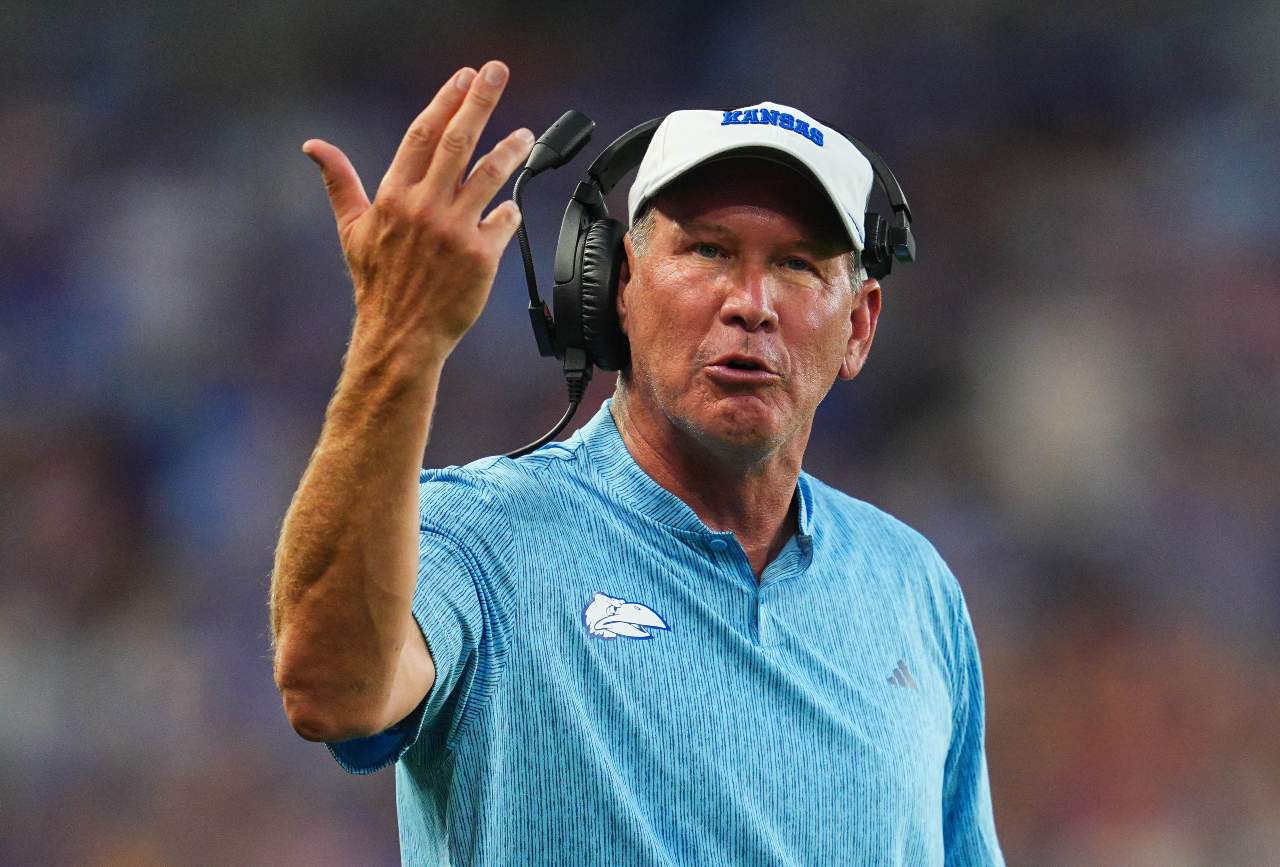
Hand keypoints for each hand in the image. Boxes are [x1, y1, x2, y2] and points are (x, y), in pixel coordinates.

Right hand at [303, 60, 533, 359]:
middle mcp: (424, 208)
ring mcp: (454, 231)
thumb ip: (339, 182)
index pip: (422, 135)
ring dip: (510, 148)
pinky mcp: (481, 256)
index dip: (444, 101)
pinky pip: (504, 220)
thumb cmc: (377, 283)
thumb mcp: (352, 230)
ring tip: (525, 134)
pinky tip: (510, 206)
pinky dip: (509, 210)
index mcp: (393, 196)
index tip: (463, 76)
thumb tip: (314, 147)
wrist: (401, 335)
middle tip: (496, 72)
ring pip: (489, 175)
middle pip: (457, 140)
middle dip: (479, 100)